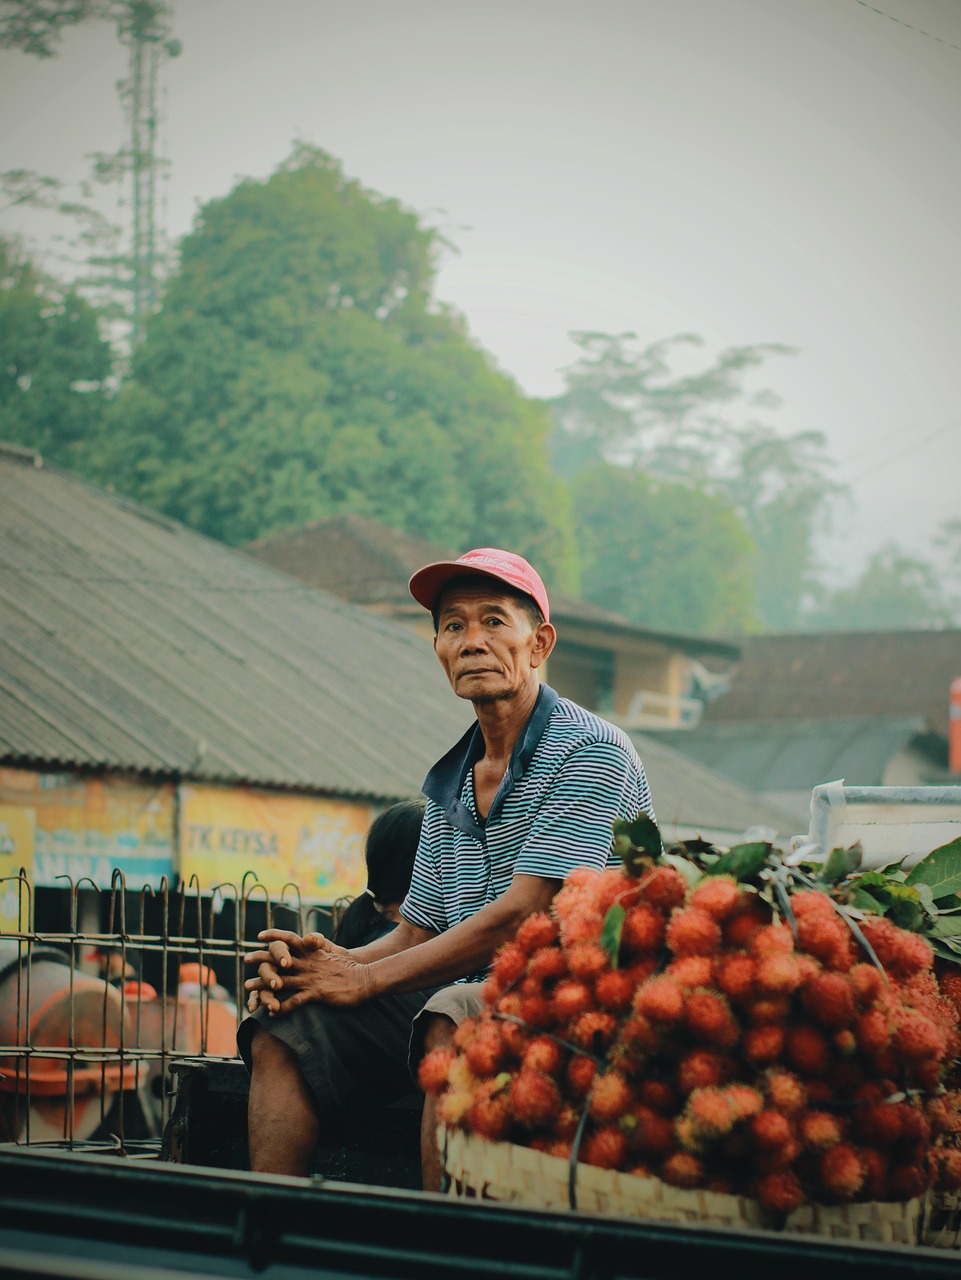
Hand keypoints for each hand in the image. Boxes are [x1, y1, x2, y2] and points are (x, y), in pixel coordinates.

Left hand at [244, 928, 368, 1014]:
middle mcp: (308, 962)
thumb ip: (318, 946)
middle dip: (261, 959)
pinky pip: (294, 1001)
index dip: (274, 935)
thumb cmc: (349, 967)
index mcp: (312, 951)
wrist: (365, 979)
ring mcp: (310, 978)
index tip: (260, 935)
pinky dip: (281, 1007)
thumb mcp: (333, 951)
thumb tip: (308, 938)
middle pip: (279, 958)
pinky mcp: (316, 993)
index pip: (289, 938)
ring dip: (263, 985)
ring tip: (249, 988)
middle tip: (246, 959)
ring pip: (281, 980)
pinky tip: (272, 1012)